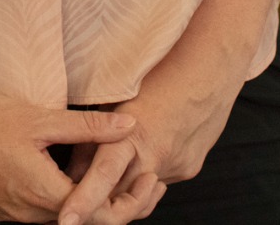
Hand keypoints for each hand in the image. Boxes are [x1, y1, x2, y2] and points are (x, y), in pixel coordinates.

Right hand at [0, 85, 135, 221]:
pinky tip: (72, 176)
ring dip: (92, 204)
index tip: (149, 176)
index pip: (103, 215)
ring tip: (114, 176)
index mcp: (44, 193)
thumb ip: (87, 126)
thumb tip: (128, 126)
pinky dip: (66, 201)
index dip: (132, 200)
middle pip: (87, 222)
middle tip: (143, 180)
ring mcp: (12, 214)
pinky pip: (42, 213)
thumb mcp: (39, 117)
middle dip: (119, 204)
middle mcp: (29, 214)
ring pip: (64, 219)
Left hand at [56, 66, 238, 224]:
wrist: (212, 69)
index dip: (83, 201)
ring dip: (122, 191)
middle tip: (76, 205)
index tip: (66, 220)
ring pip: (140, 194)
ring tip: (105, 178)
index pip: (103, 175)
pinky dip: (142, 177)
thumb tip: (72, 171)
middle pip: (123, 198)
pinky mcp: (189, 169)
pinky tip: (139, 158)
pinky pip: (158, 182)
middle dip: (100, 205)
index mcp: (135, 133)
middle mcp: (157, 156)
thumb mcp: (116, 99)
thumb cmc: (159, 74)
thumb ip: (94, 136)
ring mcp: (177, 166)